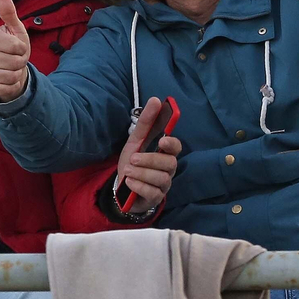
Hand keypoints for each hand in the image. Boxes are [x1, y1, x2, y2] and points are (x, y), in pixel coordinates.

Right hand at [0, 0, 31, 101]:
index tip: (18, 48)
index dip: (23, 48)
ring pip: (12, 75)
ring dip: (18, 73)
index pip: (17, 46)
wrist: (11, 71)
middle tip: (15, 60)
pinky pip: (8, 87)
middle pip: (16, 62)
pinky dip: (13, 85)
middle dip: (21, 62)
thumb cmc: (14, 49)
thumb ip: (9, 12)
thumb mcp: (16, 30)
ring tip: (12, 69)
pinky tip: (8, 80)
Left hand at [115, 97, 181, 214]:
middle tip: (133, 158)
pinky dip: (140, 186)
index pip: (176, 147)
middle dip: (150, 160)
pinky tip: (130, 183)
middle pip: (169, 164)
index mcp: (165, 153)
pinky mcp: (155, 198)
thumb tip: (156, 100)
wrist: (121, 187)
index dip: (172, 144)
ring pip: (161, 179)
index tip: (162, 141)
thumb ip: (146, 122)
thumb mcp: (136, 140)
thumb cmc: (134, 161)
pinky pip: (152, 193)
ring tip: (128, 171)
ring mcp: (163, 185)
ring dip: (142, 173)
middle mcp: (168, 169)